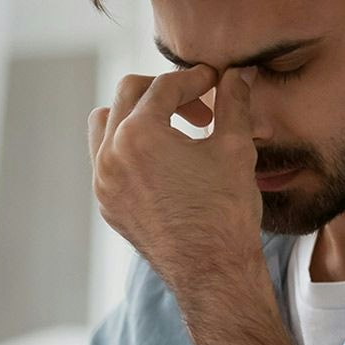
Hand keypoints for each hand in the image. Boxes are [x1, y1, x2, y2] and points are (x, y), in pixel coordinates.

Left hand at [87, 64, 262, 297]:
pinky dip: (129, 147)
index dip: (195, 79)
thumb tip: (240, 73)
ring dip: (137, 115)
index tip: (216, 82)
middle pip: (129, 94)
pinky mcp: (107, 204)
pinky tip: (164, 160)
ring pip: (106, 124)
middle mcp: (110, 155)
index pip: (164, 87)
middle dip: (166, 92)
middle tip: (200, 107)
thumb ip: (233, 103)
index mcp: (139, 135)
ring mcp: (103, 182)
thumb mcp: (235, 148)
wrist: (212, 271)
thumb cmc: (226, 211)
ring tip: (173, 129)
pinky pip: (106, 159)